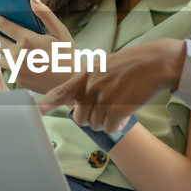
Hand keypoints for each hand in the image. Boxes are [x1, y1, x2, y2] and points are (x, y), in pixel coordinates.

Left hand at [0, 0, 74, 93]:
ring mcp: (16, 68)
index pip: (3, 25)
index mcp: (27, 39)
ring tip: (4, 46)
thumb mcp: (60, 31)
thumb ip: (45, 13)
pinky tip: (17, 60)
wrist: (71, 82)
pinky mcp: (18, 79)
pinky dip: (9, 63)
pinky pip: (7, 68)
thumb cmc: (67, 55)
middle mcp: (18, 54)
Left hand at [40, 39, 186, 132]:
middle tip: (105, 110)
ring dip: (106, 122)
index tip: (35, 110)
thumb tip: (79, 101)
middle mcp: (91, 87)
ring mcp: (103, 98)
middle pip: (79, 117)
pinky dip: (117, 126)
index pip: (61, 92)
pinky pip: (109, 128)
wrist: (155, 62)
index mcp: (86, 75)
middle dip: (90, 118)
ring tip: (118, 107)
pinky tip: (125, 116)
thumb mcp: (104, 66)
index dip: (46, 103)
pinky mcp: (117, 109)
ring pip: (94, 124)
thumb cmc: (132, 64)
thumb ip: (89, 82)